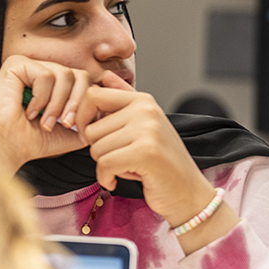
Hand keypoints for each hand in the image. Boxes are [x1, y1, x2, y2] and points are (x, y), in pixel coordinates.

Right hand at [0, 55, 105, 168]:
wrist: (6, 148)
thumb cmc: (32, 142)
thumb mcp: (72, 131)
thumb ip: (91, 118)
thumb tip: (113, 107)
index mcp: (54, 85)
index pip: (84, 81)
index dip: (86, 103)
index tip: (79, 127)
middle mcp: (42, 71)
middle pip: (79, 75)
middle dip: (76, 103)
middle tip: (66, 124)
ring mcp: (30, 65)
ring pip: (65, 74)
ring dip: (58, 104)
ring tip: (46, 122)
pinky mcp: (17, 64)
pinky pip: (47, 75)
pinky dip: (42, 98)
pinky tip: (28, 111)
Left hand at [83, 79, 217, 225]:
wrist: (187, 192)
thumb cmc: (161, 162)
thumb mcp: (142, 127)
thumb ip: (123, 101)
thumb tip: (105, 76)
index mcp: (143, 101)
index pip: (93, 95)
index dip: (82, 117)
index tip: (90, 137)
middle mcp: (146, 110)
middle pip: (91, 129)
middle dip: (98, 150)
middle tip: (121, 159)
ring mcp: (148, 130)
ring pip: (96, 148)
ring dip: (105, 166)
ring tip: (127, 167)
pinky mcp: (146, 152)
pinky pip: (104, 164)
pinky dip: (105, 178)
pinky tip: (117, 181)